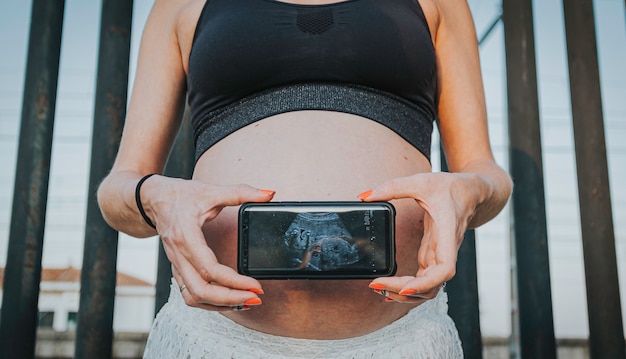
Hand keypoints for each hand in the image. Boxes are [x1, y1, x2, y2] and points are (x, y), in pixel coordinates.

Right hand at [144, 176, 274, 310]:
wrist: (153, 199)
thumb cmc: (179, 195)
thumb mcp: (211, 190)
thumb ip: (240, 192)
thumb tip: (268, 194)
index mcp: (186, 237)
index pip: (210, 269)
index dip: (234, 281)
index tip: (255, 286)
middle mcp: (179, 255)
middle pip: (200, 290)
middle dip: (229, 299)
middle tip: (255, 298)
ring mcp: (177, 264)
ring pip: (193, 297)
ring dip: (219, 304)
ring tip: (245, 301)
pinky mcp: (178, 269)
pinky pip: (190, 293)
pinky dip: (209, 302)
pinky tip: (229, 299)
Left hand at [359, 172, 481, 302]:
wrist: (470, 192)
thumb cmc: (451, 188)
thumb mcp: (421, 181)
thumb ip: (392, 187)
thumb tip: (365, 197)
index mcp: (447, 233)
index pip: (444, 269)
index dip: (426, 283)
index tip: (405, 287)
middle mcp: (445, 250)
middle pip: (431, 285)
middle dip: (405, 291)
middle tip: (376, 285)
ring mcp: (439, 255)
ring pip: (428, 287)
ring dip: (406, 294)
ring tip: (380, 289)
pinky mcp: (433, 255)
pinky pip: (423, 279)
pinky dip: (408, 286)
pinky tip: (391, 287)